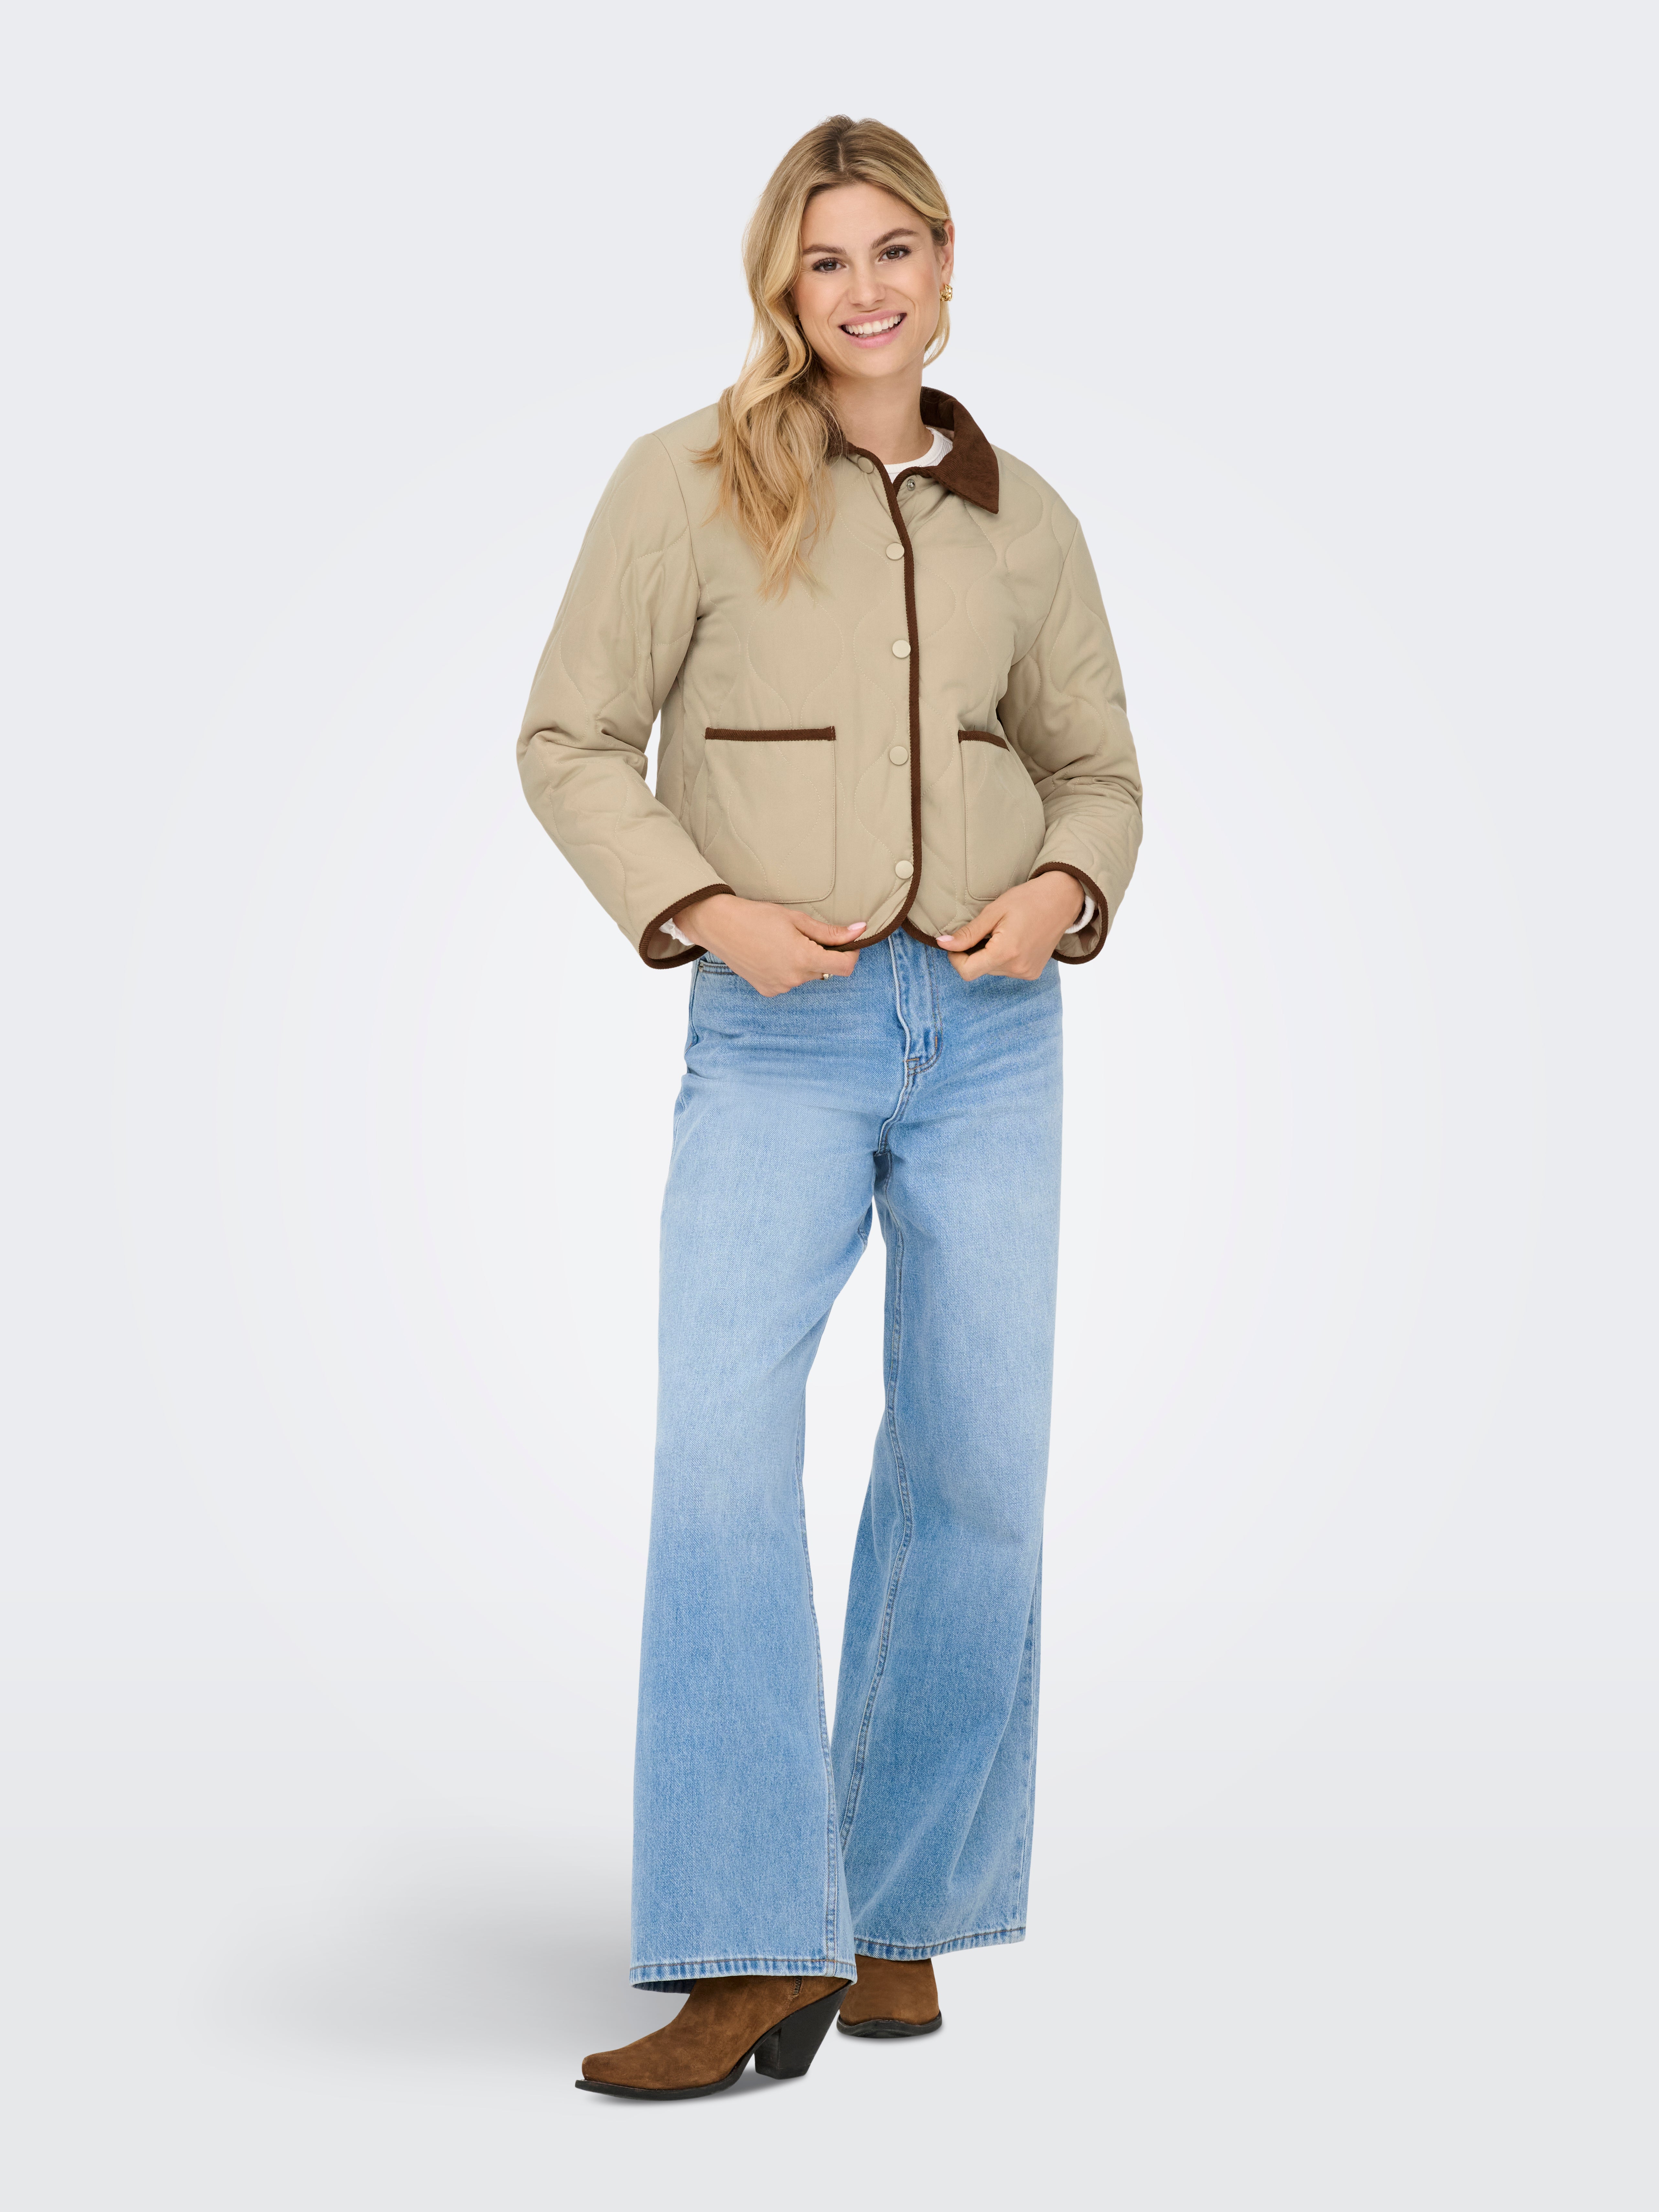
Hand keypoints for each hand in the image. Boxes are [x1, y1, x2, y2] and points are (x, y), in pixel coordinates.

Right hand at [674, 892, 865, 996]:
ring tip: (781, 942)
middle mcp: (794, 978)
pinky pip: (789, 981)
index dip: (852, 953)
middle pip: (825, 969)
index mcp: (804, 959)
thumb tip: (860, 931)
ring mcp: (780, 987)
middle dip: (821, 953)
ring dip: (803, 961)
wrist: (718, 925)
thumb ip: (830, 931)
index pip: (845, 967)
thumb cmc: (756, 916)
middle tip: (801, 934)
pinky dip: (787, 969)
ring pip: (806, 975)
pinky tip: (771, 954)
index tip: (846, 941)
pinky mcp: (768, 990)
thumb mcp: (796, 919)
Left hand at [936, 874, 1082, 980]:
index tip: (957, 943)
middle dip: (974, 953)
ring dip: (989, 955)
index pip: (967, 972)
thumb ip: (968, 933)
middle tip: (985, 930)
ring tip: (1002, 933)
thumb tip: (943, 944)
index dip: (956, 958)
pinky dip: (1002, 958)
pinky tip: (1013, 940)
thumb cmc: (1027, 899)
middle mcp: (1017, 968)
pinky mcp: (1032, 972)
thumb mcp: (993, 912)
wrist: (1062, 900)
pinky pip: (1006, 970)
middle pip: (979, 970)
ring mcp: (1026, 972)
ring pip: (992, 970)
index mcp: (1005, 953)